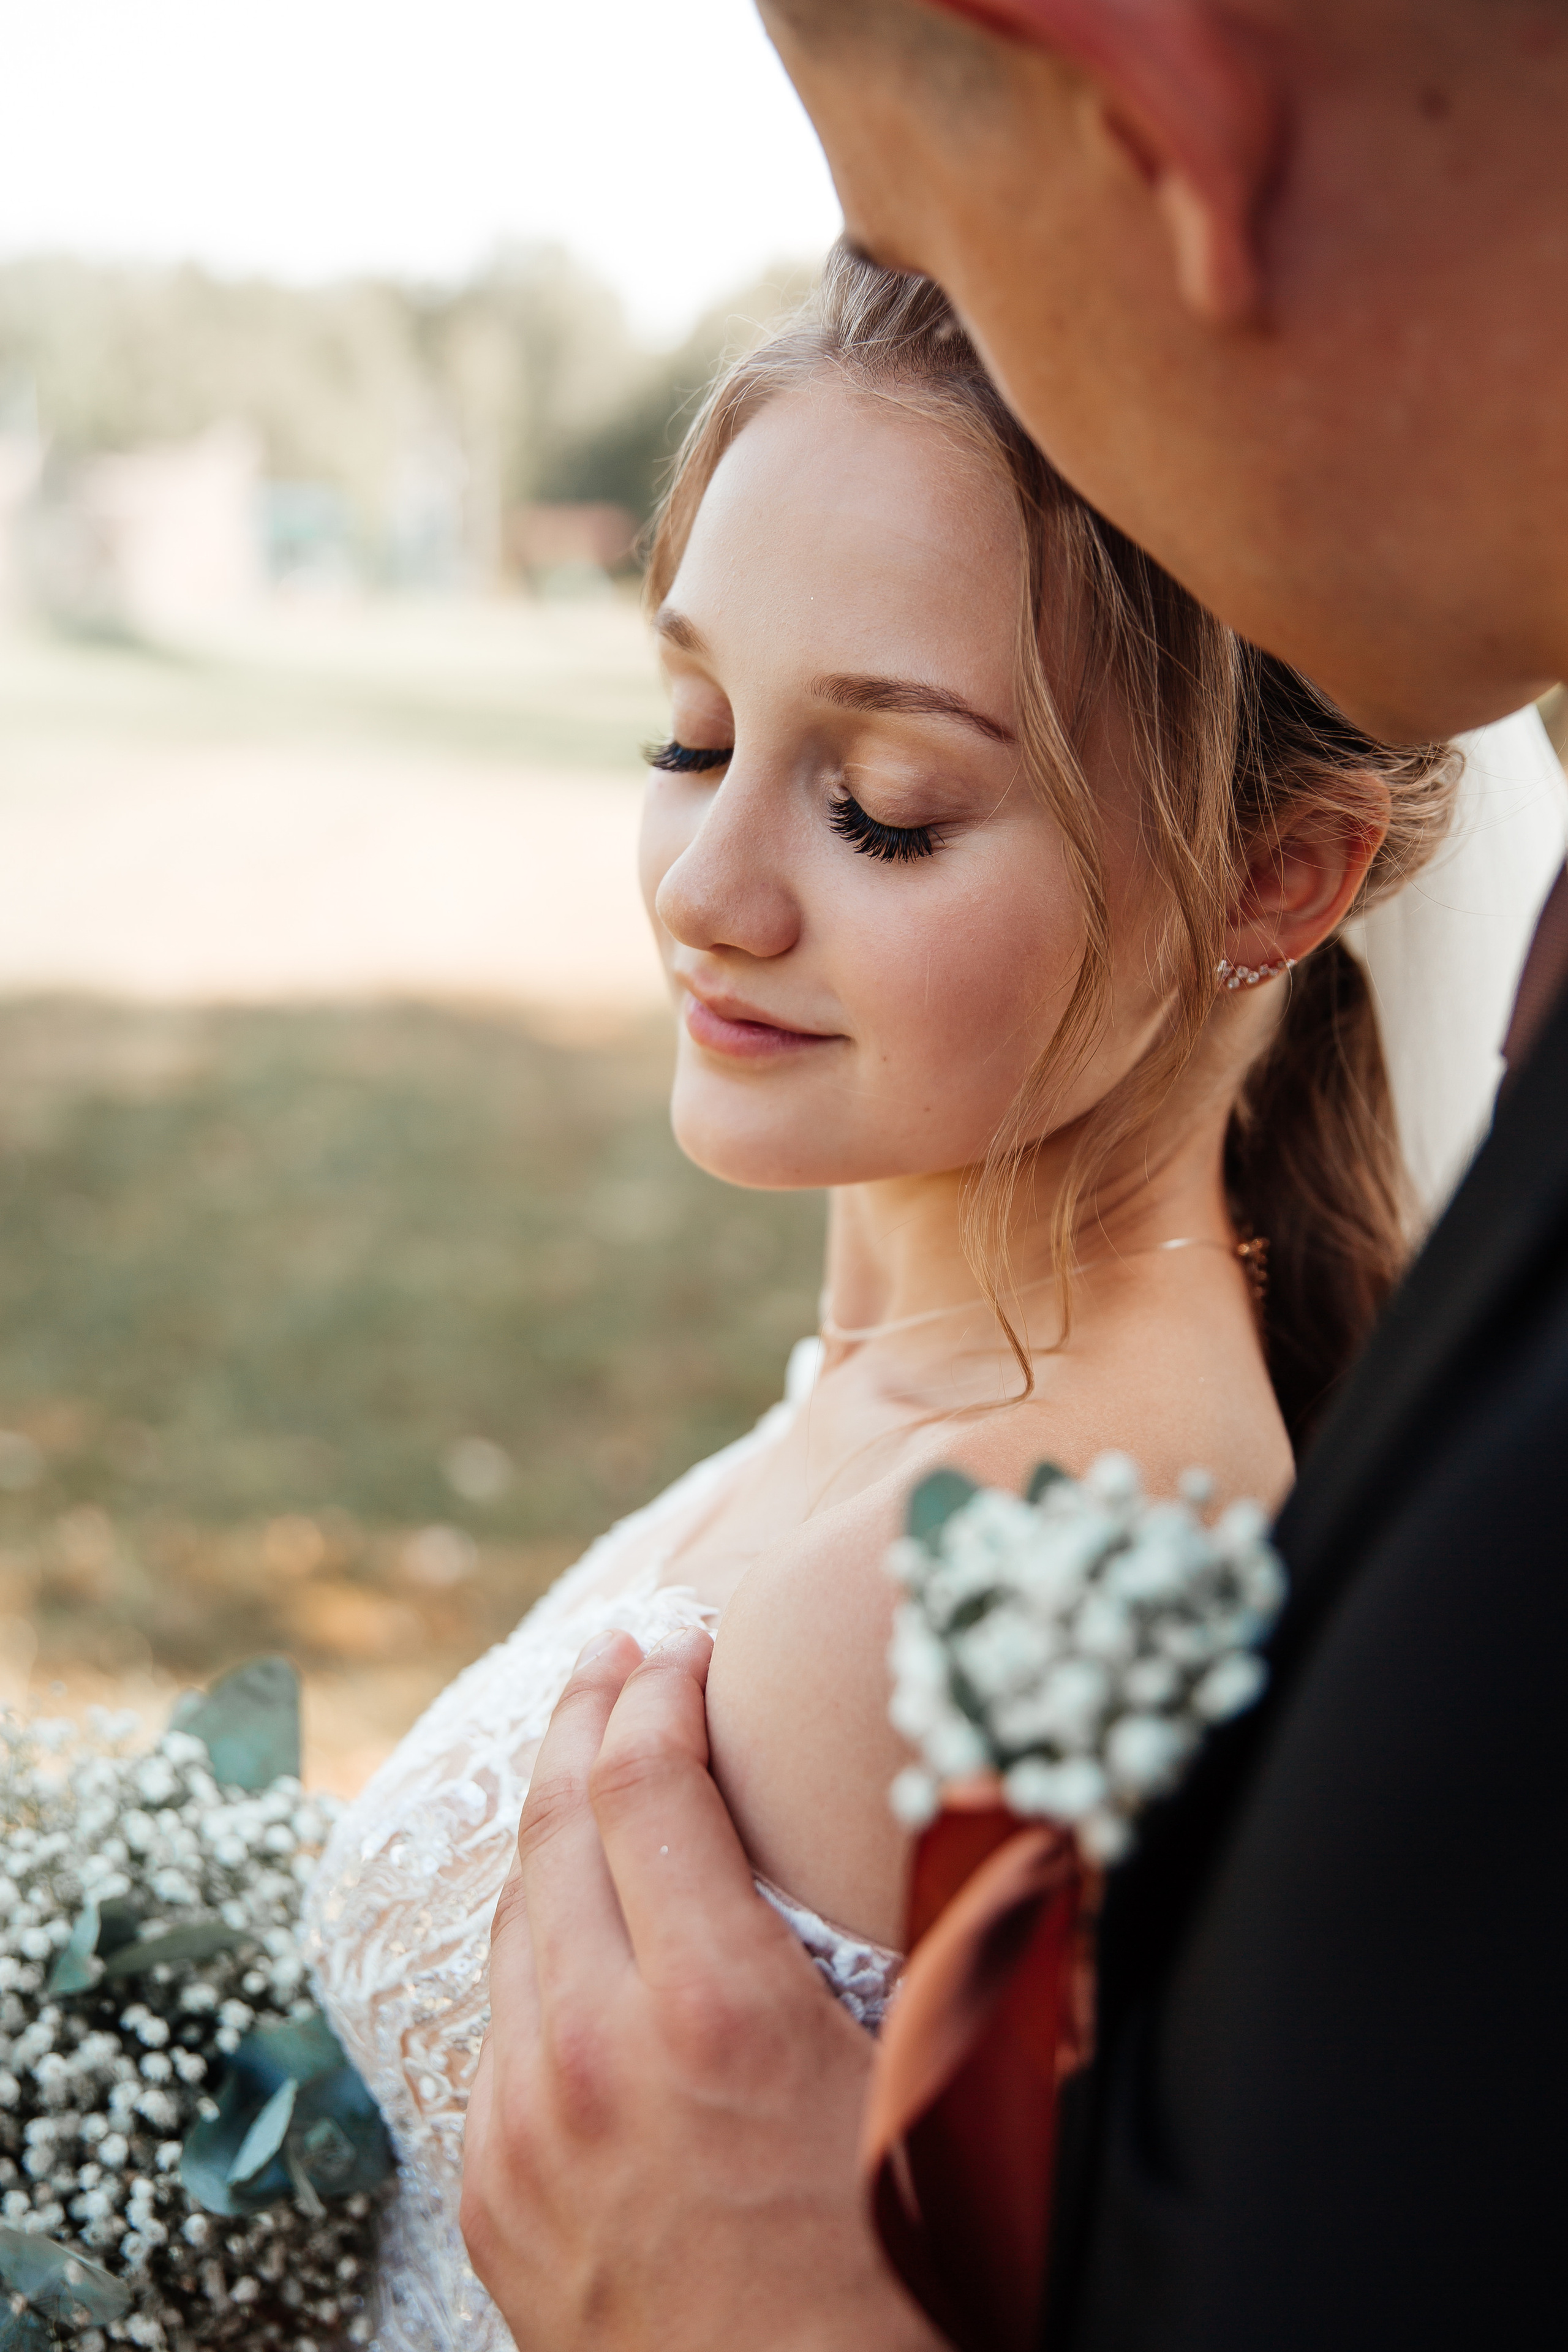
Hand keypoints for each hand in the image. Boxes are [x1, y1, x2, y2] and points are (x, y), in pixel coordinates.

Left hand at [461, 1626, 946, 2351]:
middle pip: (558, 1829)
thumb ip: (968, 1954)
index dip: (660, 1686)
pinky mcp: (494, 2198)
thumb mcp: (952, 2106)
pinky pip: (493, 2029)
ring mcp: (525, 2132)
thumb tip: (1016, 1819)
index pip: (651, 1786)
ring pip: (510, 1924)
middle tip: (616, 1648)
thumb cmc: (910, 2292)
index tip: (677, 1632)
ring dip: (550, 1824)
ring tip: (587, 1758)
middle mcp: (592, 2059)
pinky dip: (527, 1942)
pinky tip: (562, 1916)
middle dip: (587, 1715)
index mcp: (712, 2015)